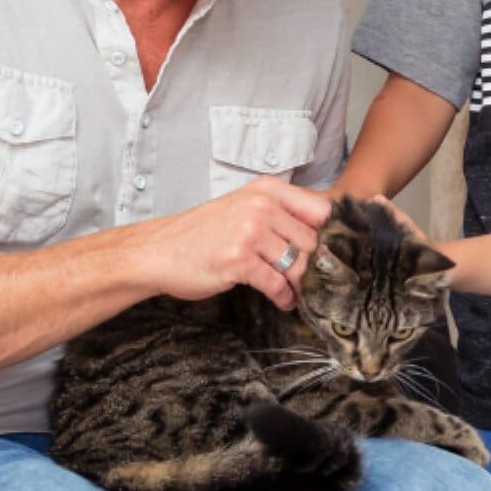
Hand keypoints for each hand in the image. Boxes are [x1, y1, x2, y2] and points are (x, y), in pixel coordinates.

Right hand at [145, 178, 332, 309]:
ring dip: (301, 285)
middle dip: (315, 266)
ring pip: (298, 264)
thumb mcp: (241, 207)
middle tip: (315, 281)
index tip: (333, 254)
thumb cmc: (200, 233)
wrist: (158, 251)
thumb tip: (320, 236)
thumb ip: (278, 214)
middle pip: (312, 241)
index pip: (320, 210)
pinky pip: (277, 284)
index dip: (330, 235)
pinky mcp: (239, 260)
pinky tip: (283, 301)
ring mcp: (250, 232)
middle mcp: (261, 206)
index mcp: (266, 190)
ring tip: (298, 292)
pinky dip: (284, 297)